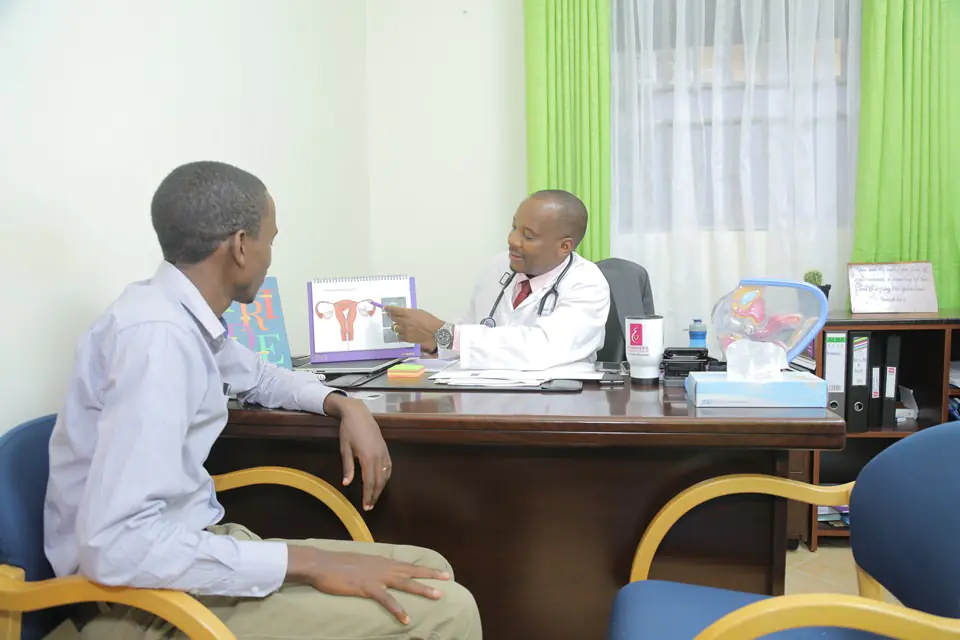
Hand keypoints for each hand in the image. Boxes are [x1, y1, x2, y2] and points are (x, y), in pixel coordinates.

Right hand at [287, 546, 449, 623]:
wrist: (321, 563)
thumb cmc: (336, 564)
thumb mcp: (358, 563)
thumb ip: (370, 567)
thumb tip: (376, 571)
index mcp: (381, 560)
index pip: (406, 564)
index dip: (422, 567)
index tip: (437, 569)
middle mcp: (383, 566)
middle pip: (411, 570)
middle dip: (430, 574)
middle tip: (447, 578)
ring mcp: (376, 577)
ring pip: (405, 583)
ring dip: (422, 589)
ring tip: (438, 596)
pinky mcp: (367, 587)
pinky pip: (386, 600)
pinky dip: (398, 609)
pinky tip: (407, 618)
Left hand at [323, 394, 389, 509]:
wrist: (358, 413)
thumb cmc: (348, 431)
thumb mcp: (345, 449)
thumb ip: (347, 467)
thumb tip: (346, 484)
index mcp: (367, 458)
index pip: (369, 482)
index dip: (368, 495)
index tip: (365, 506)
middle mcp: (378, 457)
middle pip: (379, 481)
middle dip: (375, 495)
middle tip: (370, 506)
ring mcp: (384, 452)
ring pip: (385, 475)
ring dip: (381, 488)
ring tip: (375, 497)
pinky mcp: (385, 448)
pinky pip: (389, 466)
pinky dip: (387, 476)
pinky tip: (383, 481)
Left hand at [384, 307, 443, 344]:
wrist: (436, 333)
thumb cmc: (430, 321)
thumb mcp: (420, 312)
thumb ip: (410, 313)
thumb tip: (403, 313)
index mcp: (407, 313)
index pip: (394, 310)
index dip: (388, 309)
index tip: (385, 308)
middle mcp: (404, 321)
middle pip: (392, 318)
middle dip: (392, 317)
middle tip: (392, 316)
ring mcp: (404, 330)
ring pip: (395, 328)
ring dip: (397, 326)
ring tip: (402, 326)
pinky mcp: (406, 338)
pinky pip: (399, 336)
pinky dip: (401, 334)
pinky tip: (405, 333)